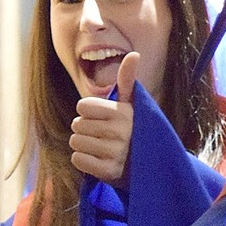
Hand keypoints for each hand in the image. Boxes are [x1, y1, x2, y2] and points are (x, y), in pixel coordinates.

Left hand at [69, 52, 138, 186]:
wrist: (150, 166)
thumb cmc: (135, 130)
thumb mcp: (134, 105)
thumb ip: (128, 80)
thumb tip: (134, 54)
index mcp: (122, 113)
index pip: (82, 106)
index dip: (88, 112)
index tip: (102, 118)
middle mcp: (119, 132)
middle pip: (77, 125)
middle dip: (85, 129)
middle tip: (102, 135)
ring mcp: (114, 153)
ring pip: (75, 142)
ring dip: (84, 145)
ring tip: (100, 147)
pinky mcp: (108, 172)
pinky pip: (78, 160)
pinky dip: (84, 160)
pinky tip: (97, 159)